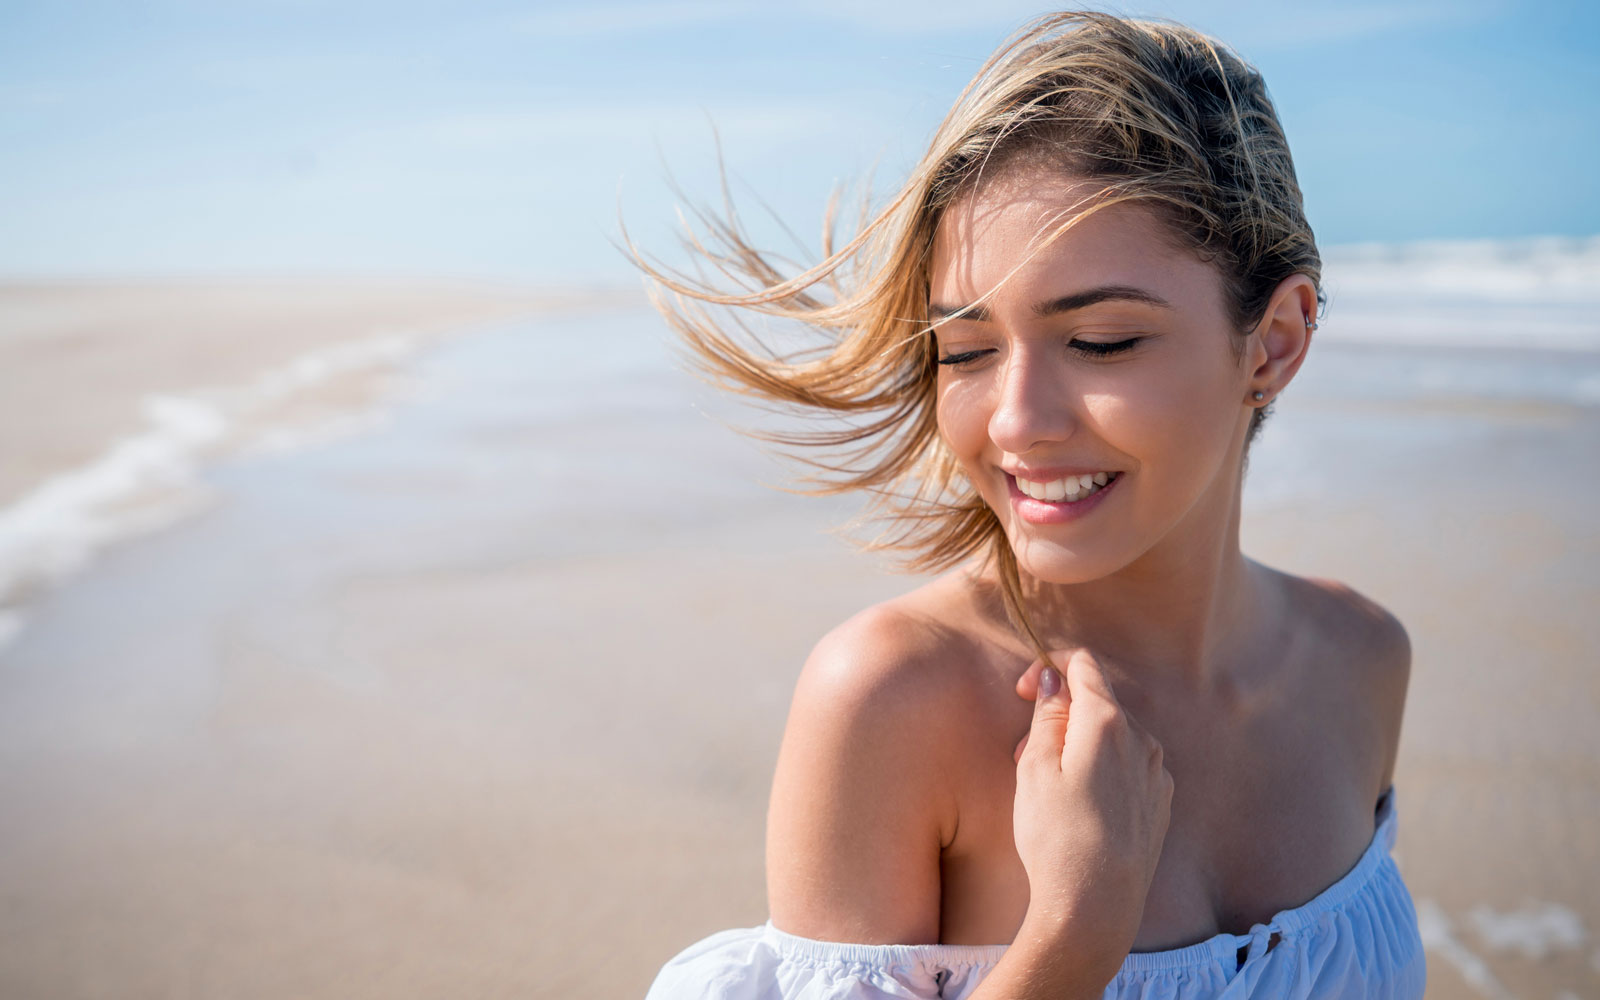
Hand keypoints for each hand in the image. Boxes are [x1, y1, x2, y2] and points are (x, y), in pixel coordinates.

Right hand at [1009, 649, 1173, 980]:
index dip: (1049, 670)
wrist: (1096, 905)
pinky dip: (1102, 771)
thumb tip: (1055, 677)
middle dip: (1060, 716)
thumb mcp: (1034, 767)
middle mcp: (1141, 739)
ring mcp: (1156, 773)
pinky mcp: (1160, 803)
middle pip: (1097, 702)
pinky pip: (1128, 767)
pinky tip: (1080, 808)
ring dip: (1079, 746)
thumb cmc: (1056, 835)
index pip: (1083, 664)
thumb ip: (1048, 713)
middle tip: (1024, 755)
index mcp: (1106, 721)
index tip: (1025, 694)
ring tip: (1050, 788)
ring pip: (1112, 737)